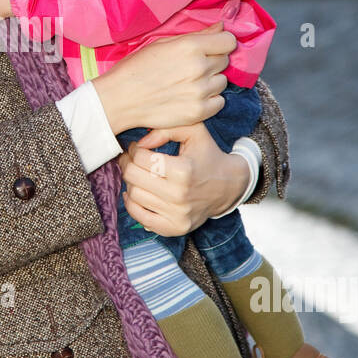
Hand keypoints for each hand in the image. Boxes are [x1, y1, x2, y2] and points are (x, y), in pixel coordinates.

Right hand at [91, 23, 236, 135]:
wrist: (119, 99)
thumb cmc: (136, 69)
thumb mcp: (162, 44)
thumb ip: (195, 36)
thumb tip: (221, 27)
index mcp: (190, 47)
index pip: (228, 41)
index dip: (221, 43)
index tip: (212, 48)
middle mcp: (199, 68)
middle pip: (225, 60)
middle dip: (212, 61)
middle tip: (192, 67)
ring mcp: (200, 92)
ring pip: (222, 82)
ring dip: (210, 81)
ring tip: (189, 84)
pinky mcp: (198, 112)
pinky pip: (219, 102)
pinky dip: (209, 100)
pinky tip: (191, 97)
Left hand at [117, 121, 250, 236]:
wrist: (229, 186)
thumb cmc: (207, 154)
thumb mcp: (194, 131)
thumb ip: (166, 128)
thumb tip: (141, 142)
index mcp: (183, 170)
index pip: (141, 158)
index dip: (134, 150)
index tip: (138, 147)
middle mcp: (179, 195)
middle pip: (133, 177)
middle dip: (128, 164)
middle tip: (131, 159)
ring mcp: (177, 215)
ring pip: (133, 196)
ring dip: (130, 182)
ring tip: (137, 174)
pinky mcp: (174, 228)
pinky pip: (139, 217)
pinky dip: (132, 204)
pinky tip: (137, 192)